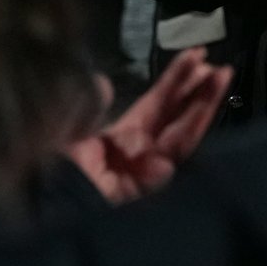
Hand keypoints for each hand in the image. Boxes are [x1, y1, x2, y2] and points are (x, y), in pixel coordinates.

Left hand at [65, 49, 231, 203]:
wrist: (46, 210)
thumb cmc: (52, 174)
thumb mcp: (66, 131)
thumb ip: (85, 106)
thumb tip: (101, 82)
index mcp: (121, 138)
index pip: (157, 103)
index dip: (176, 80)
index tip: (196, 55)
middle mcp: (139, 154)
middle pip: (177, 119)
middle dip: (200, 93)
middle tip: (220, 68)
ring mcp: (144, 175)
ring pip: (181, 139)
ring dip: (202, 109)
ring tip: (219, 80)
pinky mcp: (143, 195)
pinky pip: (163, 170)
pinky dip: (174, 150)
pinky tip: (186, 129)